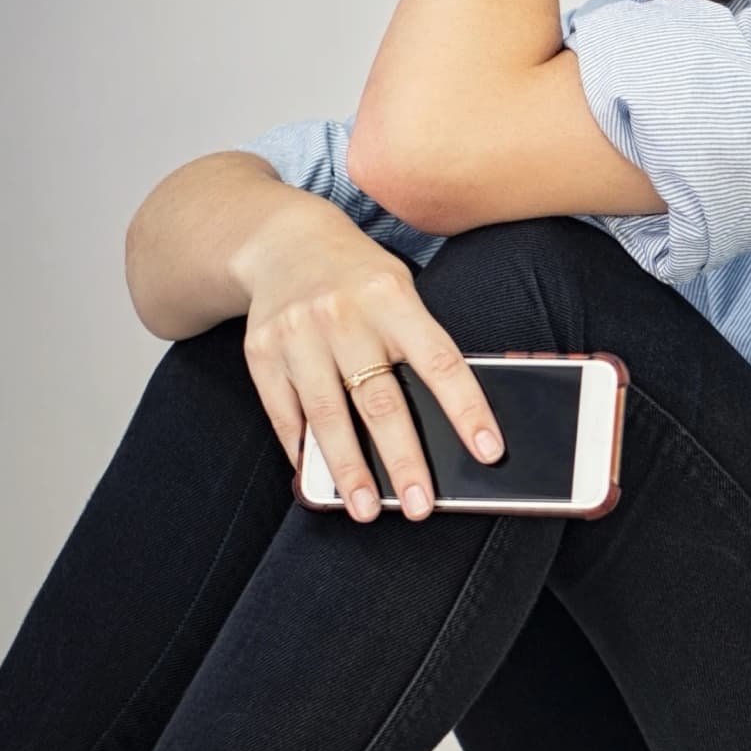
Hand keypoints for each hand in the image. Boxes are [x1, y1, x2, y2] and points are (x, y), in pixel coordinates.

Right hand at [232, 201, 499, 521]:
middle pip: (379, 400)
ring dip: (348, 469)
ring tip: (365, 509)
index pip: (440, 363)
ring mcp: (297, 333)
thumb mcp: (399, 292)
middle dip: (403, 460)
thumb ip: (419, 346)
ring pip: (327, 414)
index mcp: (392, 298)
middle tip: (419, 506)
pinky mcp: (261, 351)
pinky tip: (318, 481)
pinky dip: (302, 451)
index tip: (489, 452)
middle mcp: (343, 315)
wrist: (284, 241)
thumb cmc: (359, 278)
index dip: (467, 410)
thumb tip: (449, 424)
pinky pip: (284, 413)